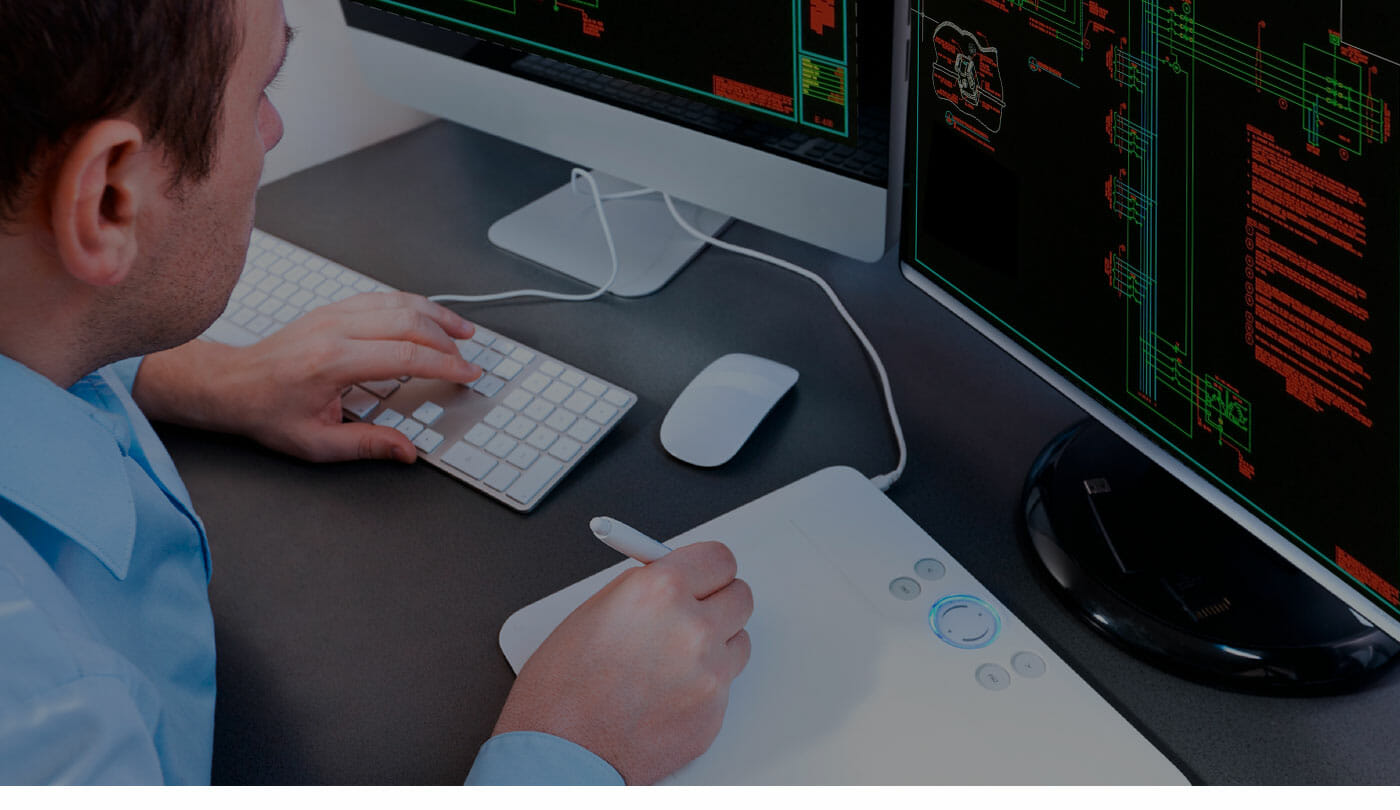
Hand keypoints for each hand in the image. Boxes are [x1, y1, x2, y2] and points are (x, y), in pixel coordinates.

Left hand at [134, 292, 480, 461]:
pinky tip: (427, 317)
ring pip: (397, 302)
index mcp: (334, 362)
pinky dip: (411, 305)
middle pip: (409, 322)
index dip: (444, 365)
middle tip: (467, 359)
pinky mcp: (332, 309)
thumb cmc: (267, 411)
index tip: (467, 374)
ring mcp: (333, 314)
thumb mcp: (316, 443)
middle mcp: (336, 330)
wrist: (231, 384)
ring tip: (462, 330)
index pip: (406, 355)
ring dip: (435, 315)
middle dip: (447, 339)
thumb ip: (367, 445)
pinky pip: (380, 298)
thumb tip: (407, 451)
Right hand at [493, 542, 753, 784]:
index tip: (704, 576)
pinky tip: (665, 695)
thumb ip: (646, 588)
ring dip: (714, 646)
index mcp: (660, 591)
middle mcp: (693, 628)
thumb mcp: (596, 610)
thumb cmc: (562, 688)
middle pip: (740, 597)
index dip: (709, 569)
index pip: (719, 559)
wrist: (560, 754)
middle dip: (717, 602)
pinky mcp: (715, 712)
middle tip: (694, 612)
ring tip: (669, 663)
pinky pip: (724, 685)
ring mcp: (709, 673)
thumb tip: (675, 578)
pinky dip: (702, 687)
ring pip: (738, 642)